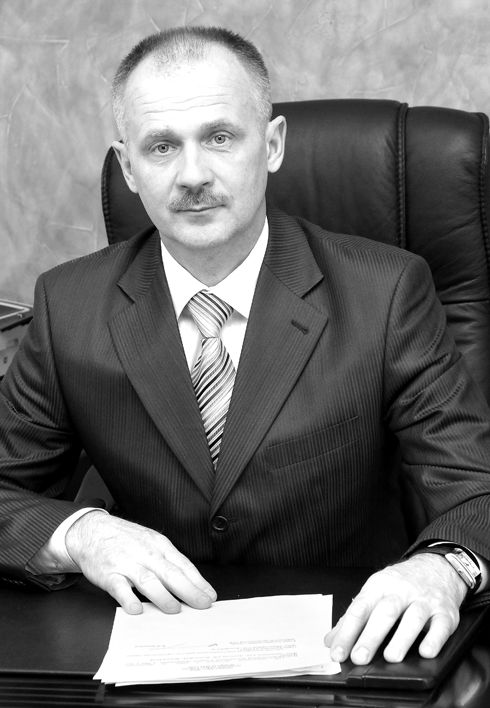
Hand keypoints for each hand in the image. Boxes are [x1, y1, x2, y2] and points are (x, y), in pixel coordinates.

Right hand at [65, 512, 215, 614]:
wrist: (92, 531)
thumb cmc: (126, 540)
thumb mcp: (150, 542)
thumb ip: (167, 561)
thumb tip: (191, 584)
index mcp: (159, 545)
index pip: (183, 565)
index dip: (198, 581)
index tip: (210, 596)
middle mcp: (145, 553)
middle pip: (170, 573)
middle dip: (189, 590)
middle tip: (202, 605)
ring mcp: (127, 563)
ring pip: (148, 580)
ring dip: (163, 596)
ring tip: (175, 610)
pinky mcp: (108, 574)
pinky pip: (119, 588)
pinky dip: (128, 599)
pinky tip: (137, 610)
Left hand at [325, 554, 467, 663]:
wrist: (436, 567)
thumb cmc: (401, 583)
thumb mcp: (374, 591)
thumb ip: (353, 617)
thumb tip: (331, 640)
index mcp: (379, 587)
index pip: (359, 609)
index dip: (347, 631)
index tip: (338, 652)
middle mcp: (401, 592)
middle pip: (385, 613)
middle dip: (371, 636)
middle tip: (359, 658)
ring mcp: (424, 601)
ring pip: (413, 619)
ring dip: (402, 639)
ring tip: (391, 658)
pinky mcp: (445, 613)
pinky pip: (441, 626)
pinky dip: (434, 639)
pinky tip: (426, 652)